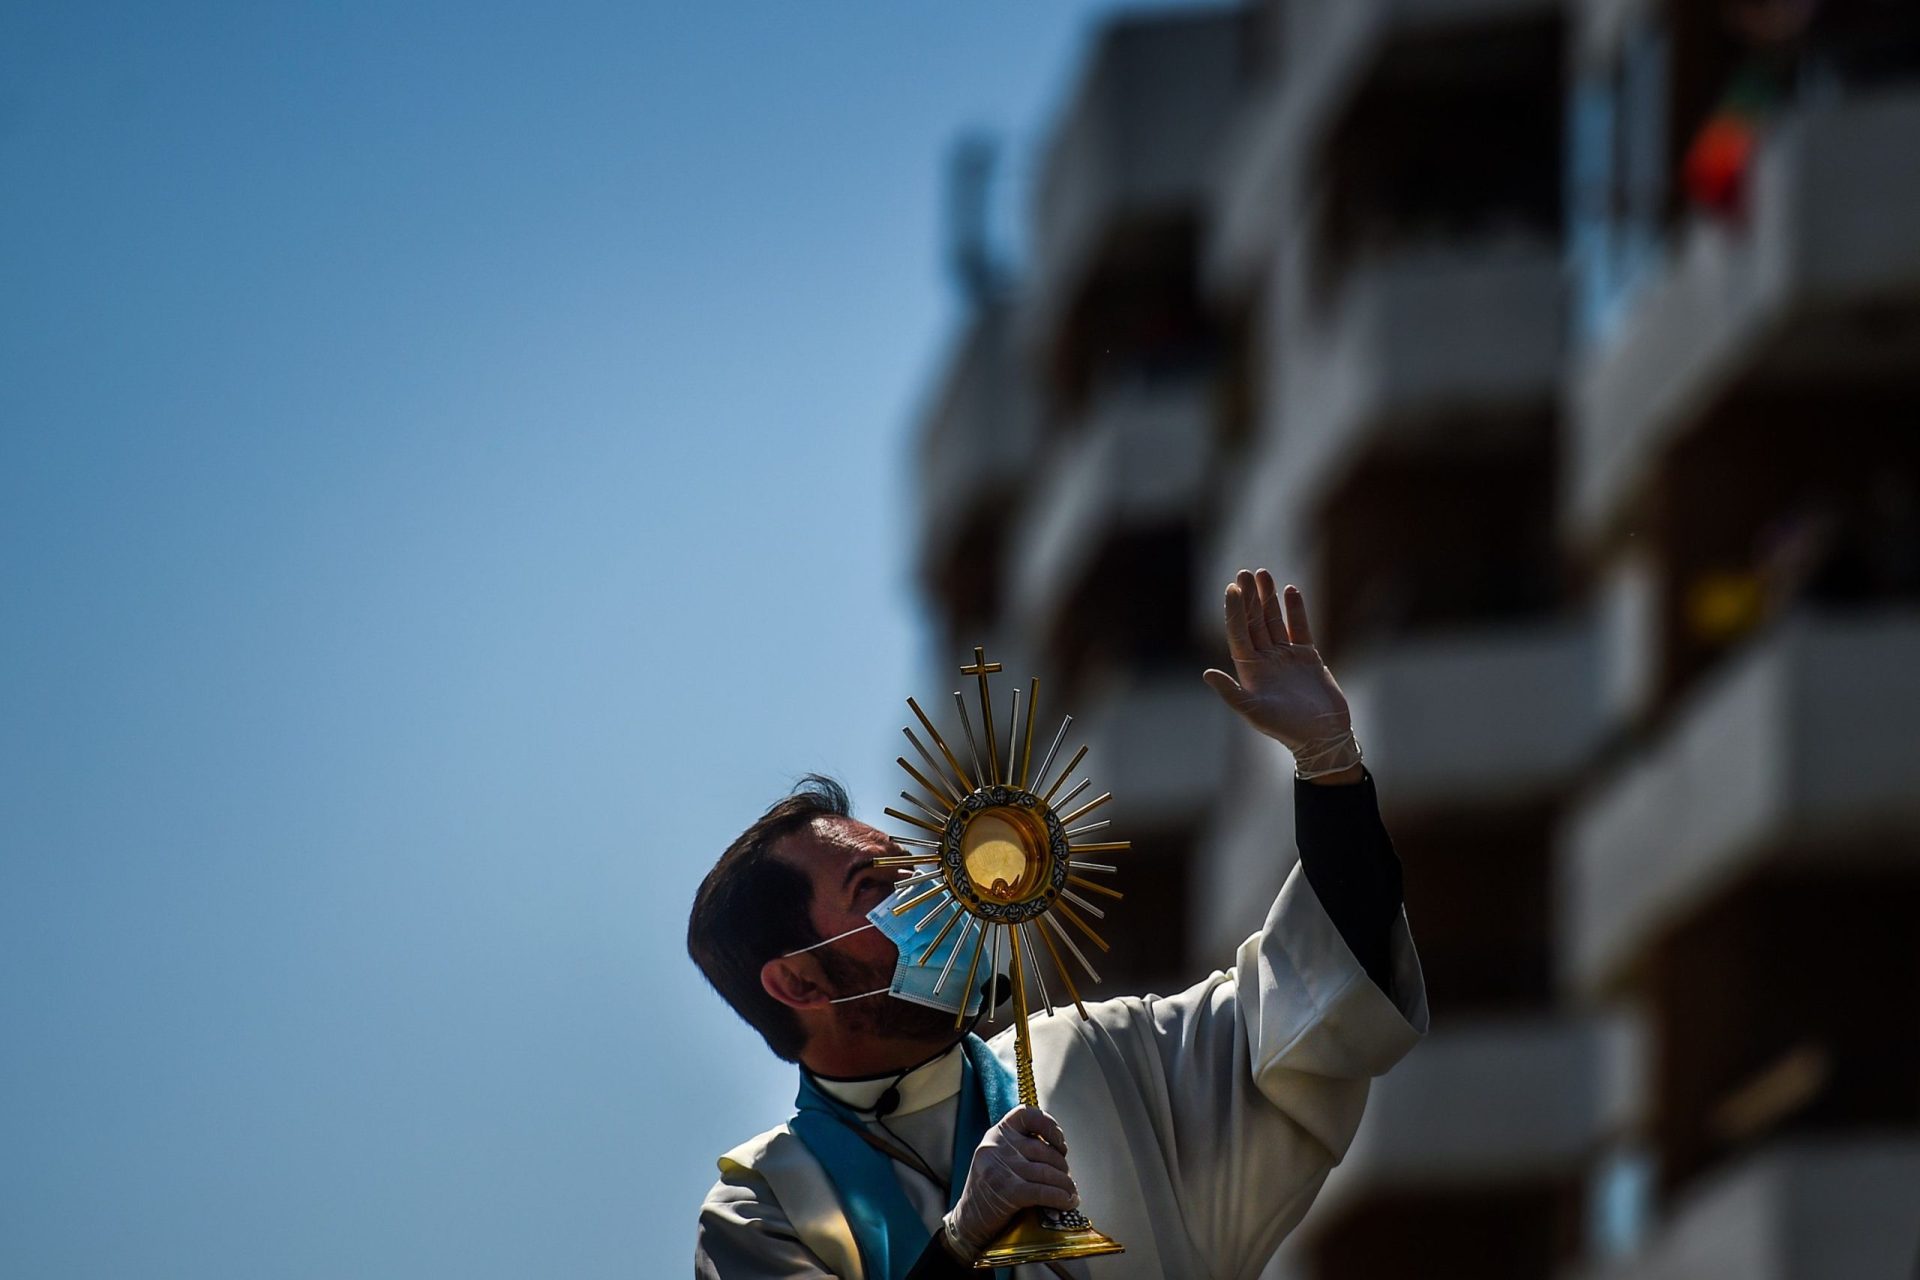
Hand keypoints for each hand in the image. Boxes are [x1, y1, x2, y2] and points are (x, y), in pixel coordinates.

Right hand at [942, 1106, 1077, 1258]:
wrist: (967, 1222)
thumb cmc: (990, 1190)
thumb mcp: (998, 1158)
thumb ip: (1020, 1148)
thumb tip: (1060, 1154)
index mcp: (997, 1134)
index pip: (1027, 1114)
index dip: (1050, 1126)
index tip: (1061, 1144)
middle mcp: (997, 1146)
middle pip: (1044, 1150)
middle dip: (1062, 1168)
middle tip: (1068, 1182)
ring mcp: (1001, 1168)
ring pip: (1047, 1172)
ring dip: (1066, 1186)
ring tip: (1072, 1194)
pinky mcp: (1007, 1191)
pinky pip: (1043, 1191)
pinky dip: (1060, 1198)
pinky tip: (1067, 1203)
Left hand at [1203, 569, 1351, 752]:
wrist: (1322, 736)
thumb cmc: (1286, 728)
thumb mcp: (1254, 711)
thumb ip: (1231, 692)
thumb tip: (1206, 674)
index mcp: (1249, 670)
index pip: (1239, 633)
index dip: (1235, 611)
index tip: (1232, 588)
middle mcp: (1265, 660)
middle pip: (1254, 622)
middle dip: (1251, 598)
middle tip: (1246, 572)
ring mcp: (1286, 657)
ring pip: (1274, 621)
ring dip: (1269, 598)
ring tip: (1264, 574)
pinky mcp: (1308, 656)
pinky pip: (1299, 628)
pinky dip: (1295, 610)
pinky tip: (1290, 590)